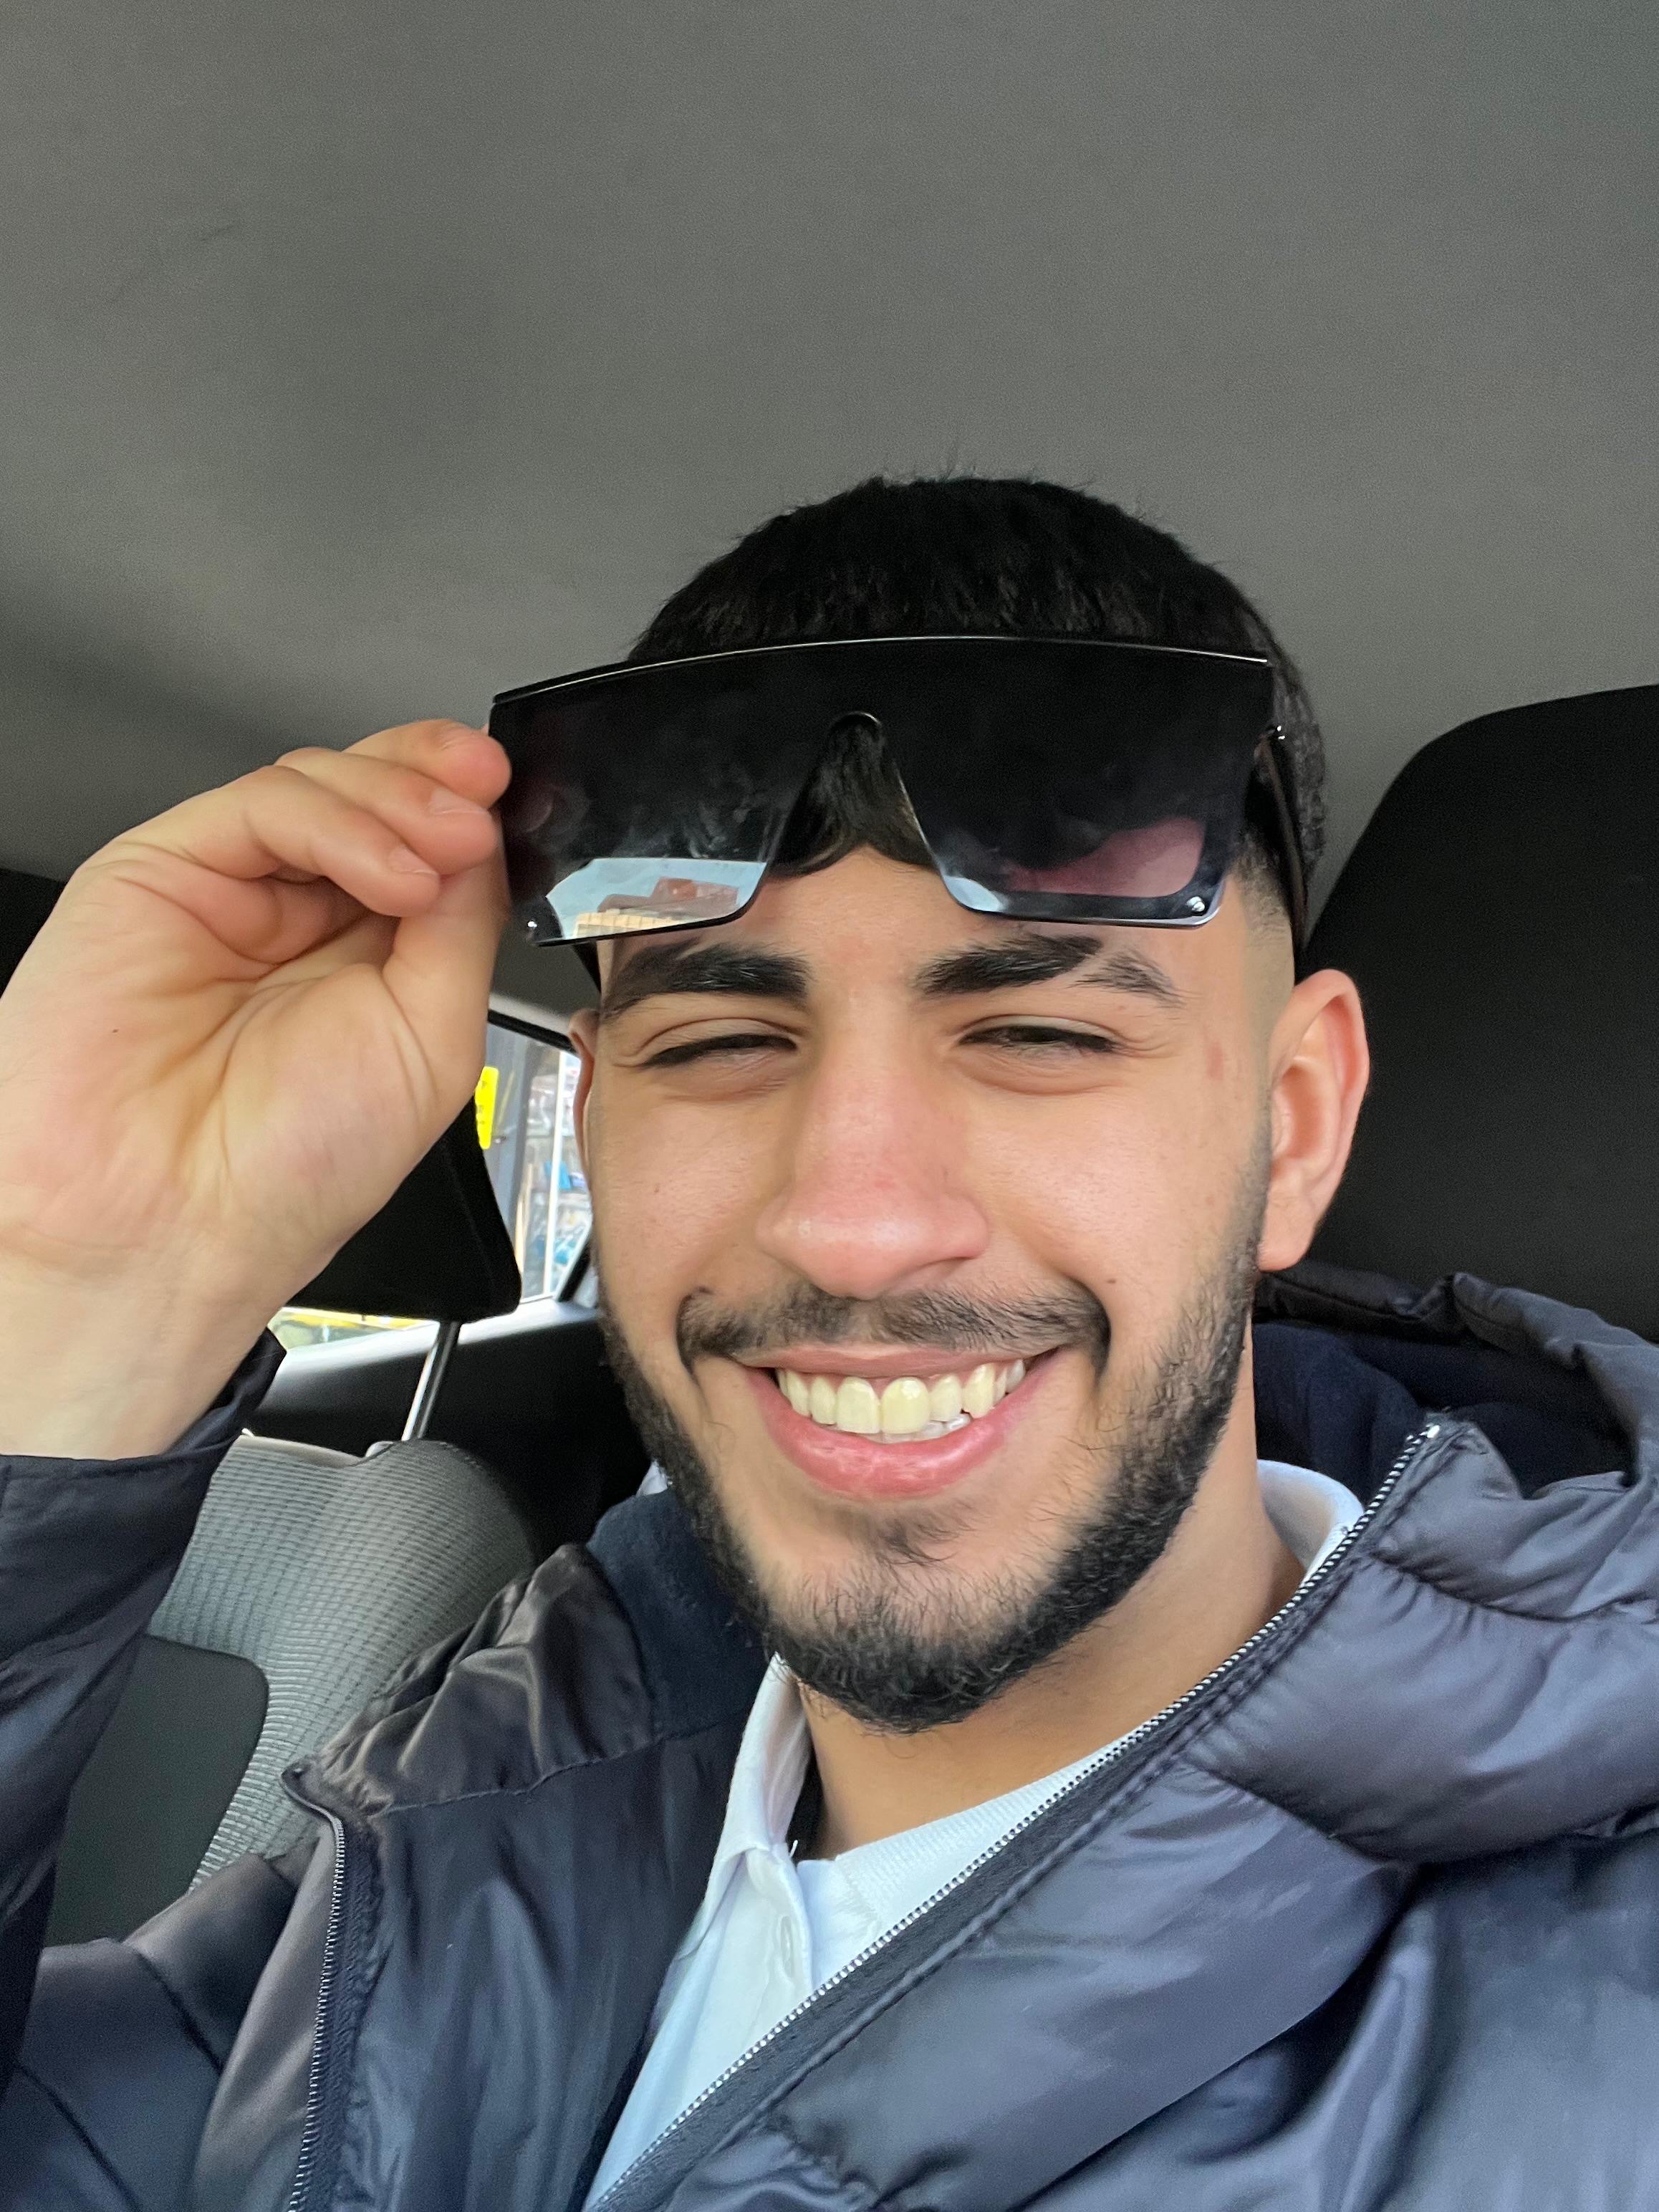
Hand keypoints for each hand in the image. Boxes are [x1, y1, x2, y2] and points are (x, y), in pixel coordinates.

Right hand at [0, 719, 510, 1455]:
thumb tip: (481, 844)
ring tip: (450, 845)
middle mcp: (297, 918)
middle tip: (486, 796)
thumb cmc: (294, 1170)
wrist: (174, 1220)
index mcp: (367, 961)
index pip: (424, 848)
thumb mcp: (432, 1041)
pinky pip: (263, 806)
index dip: (469, 810)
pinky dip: (341, 821)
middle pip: (373, 797)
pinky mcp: (162, 870)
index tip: (514, 801)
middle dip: (441, 782)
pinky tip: (395, 871)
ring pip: (321, 785)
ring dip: (402, 798)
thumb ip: (460, 930)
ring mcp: (231, 889)